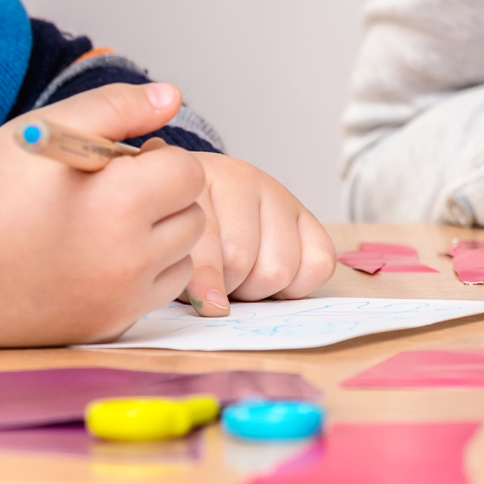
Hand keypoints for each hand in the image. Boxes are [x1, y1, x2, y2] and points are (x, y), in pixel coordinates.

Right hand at [0, 81, 207, 351]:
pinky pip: (151, 295)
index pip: (188, 172)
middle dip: (163, 197)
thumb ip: (119, 107)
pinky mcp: (104, 328)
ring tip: (104, 224)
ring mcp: (119, 301)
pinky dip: (137, 275)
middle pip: (192, 217)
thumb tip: (173, 96)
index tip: (122, 160)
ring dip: (158, 238)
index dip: (157, 157)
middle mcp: (130, 260)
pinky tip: (92, 258)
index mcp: (120, 204)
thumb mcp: (48, 129)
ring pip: (180, 260)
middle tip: (112, 190)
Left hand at [181, 153, 337, 315]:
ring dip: (257, 289)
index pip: (204, 237)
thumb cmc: (181, 224)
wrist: (205, 196)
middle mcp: (242, 179)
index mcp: (197, 178)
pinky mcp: (308, 218)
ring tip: (240, 281)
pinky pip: (319, 264)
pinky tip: (274, 281)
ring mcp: (279, 195)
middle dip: (227, 286)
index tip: (203, 304)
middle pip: (240, 260)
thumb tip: (209, 302)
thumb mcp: (164, 235)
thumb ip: (171, 258)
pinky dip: (297, 286)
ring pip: (279, 268)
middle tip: (217, 285)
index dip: (200, 280)